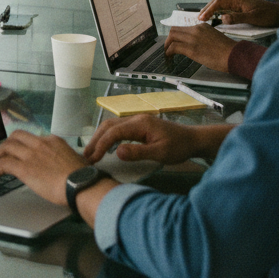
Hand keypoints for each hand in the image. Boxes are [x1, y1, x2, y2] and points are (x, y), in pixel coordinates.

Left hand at [0, 130, 84, 205]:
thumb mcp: (75, 159)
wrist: (80, 184)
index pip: (32, 138)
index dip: (23, 143)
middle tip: (2, 152)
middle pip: (16, 136)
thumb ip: (65, 158)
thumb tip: (65, 164)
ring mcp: (31, 155)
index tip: (20, 149)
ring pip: (7, 147)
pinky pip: (5, 163)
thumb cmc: (82, 176)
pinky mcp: (25, 168)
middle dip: (7, 143)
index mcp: (53, 141)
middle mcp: (40, 144)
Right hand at [83, 115, 222, 165]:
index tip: (93, 158)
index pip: (114, 132)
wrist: (193, 139)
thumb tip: (117, 152)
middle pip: (109, 125)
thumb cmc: (179, 147)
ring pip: (112, 125)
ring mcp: (137, 121)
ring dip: (100, 137)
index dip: (101, 144)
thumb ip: (139, 152)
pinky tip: (105, 146)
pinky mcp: (139, 126)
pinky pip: (118, 128)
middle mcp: (135, 119)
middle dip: (96, 140)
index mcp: (140, 124)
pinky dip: (107, 136)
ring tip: (91, 152)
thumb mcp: (160, 153)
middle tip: (86, 156)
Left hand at [164, 23, 234, 72]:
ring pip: (172, 36)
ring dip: (167, 45)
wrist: (235, 55)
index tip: (175, 42)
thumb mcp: (214, 38)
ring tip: (167, 53)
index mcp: (202, 26)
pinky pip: (174, 47)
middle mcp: (196, 29)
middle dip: (169, 39)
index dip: (176, 35)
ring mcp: (193, 39)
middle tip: (168, 47)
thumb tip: (195, 45)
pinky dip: (169, 52)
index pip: (183, 27)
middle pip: (174, 30)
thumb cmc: (228, 51)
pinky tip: (169, 57)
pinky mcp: (192, 49)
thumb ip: (203, 38)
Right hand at [198, 0, 278, 27]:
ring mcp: (239, 5)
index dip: (209, 9)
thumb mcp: (254, 17)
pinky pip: (227, 10)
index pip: (219, 2)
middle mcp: (237, 1)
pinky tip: (216, 19)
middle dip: (207, 9)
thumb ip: (238, 18)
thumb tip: (222, 18)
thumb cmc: (269, 14)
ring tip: (204, 18)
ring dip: (212, 11)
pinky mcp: (242, 9)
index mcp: (238, 0)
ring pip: (222, 6)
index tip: (202, 17)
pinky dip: (219, 13)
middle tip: (199, 18)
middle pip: (218, 2)